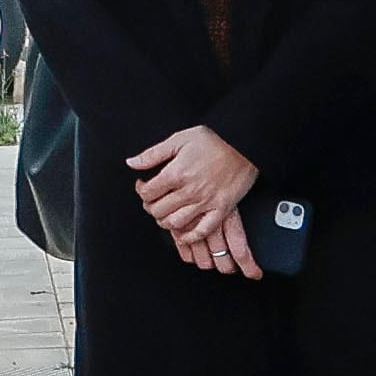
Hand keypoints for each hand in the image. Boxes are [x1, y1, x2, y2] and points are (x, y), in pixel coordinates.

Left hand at [127, 122, 261, 277]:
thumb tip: (131, 163)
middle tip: (153, 201)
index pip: (148, 193)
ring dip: (166, 222)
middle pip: (159, 210)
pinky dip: (190, 236)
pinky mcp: (222, 209)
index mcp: (176, 173)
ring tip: (166, 214)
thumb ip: (153, 154)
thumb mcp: (179, 139)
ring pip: (176, 223)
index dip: (141, 191)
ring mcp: (206, 202)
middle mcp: (189, 191)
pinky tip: (184, 233)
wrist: (244, 144)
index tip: (144, 187)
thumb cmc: (213, 140)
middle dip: (151, 207)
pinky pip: (203, 230)